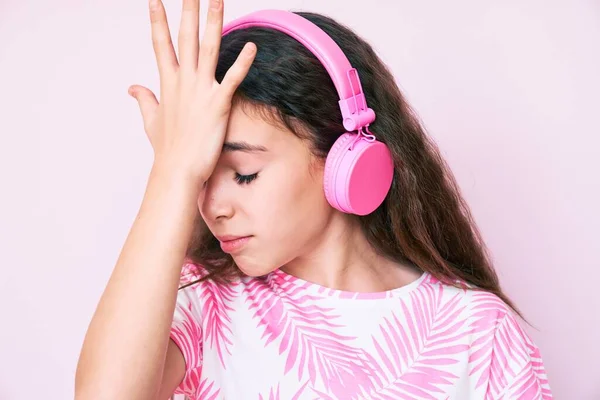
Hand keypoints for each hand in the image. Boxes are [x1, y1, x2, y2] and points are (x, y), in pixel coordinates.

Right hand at [128, 0, 255, 182]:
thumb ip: (144, 99)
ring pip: (207, 48)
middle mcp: (183, 82)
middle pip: (185, 37)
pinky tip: (252, 45)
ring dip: (213, 22)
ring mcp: (200, 91)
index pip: (160, 44)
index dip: (157, 20)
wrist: (177, 171)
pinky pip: (232, 78)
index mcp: (167, 83)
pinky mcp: (218, 104)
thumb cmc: (167, 149)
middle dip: (188, 10)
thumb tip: (132, 88)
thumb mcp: (151, 120)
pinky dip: (242, 62)